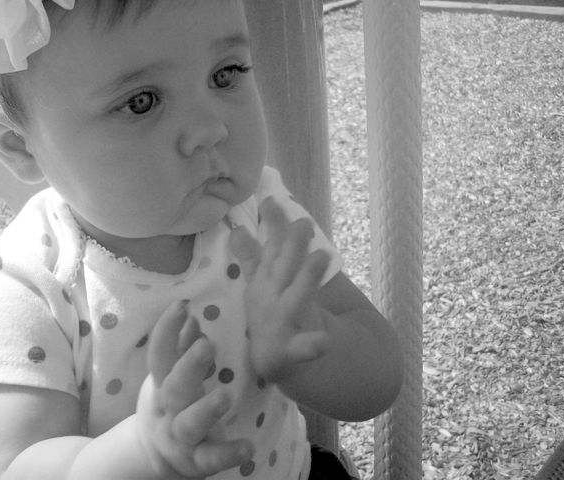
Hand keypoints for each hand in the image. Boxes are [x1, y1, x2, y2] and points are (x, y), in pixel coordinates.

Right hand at [135, 301, 253, 478]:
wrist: (152, 453)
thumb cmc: (169, 403)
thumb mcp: (169, 376)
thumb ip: (180, 347)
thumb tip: (191, 315)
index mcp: (160, 384)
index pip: (159, 354)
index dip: (166, 330)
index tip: (182, 305)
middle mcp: (166, 410)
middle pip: (173, 388)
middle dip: (188, 366)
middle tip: (206, 344)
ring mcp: (179, 437)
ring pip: (189, 424)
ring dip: (205, 410)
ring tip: (225, 396)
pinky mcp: (195, 461)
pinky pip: (210, 459)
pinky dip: (227, 454)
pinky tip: (247, 446)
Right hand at [229, 196, 331, 383]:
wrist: (272, 362)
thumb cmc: (270, 313)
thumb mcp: (261, 283)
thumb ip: (252, 255)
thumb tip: (238, 228)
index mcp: (263, 281)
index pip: (269, 248)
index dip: (272, 225)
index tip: (272, 201)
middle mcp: (268, 298)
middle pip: (282, 268)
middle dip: (292, 246)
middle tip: (304, 224)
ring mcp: (279, 324)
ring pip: (295, 298)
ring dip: (307, 278)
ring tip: (323, 256)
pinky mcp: (290, 351)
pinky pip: (303, 348)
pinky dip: (312, 346)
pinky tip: (325, 341)